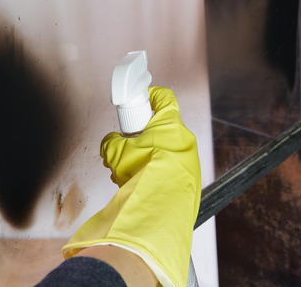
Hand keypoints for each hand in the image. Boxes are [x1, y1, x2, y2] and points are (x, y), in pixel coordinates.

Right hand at [63, 87, 200, 286]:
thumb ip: (111, 142)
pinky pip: (171, 171)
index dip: (153, 95)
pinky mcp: (191, 180)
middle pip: (163, 128)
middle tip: (129, 147)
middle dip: (144, 137)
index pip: (165, 97)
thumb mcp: (116, 151)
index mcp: (170, 123)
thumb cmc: (143, 170)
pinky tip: (140, 186)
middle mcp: (185, 138)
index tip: (144, 99)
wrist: (161, 204)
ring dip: (148, 159)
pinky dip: (156, 174)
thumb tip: (110, 142)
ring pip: (166, 152)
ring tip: (129, 173)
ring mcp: (190, 159)